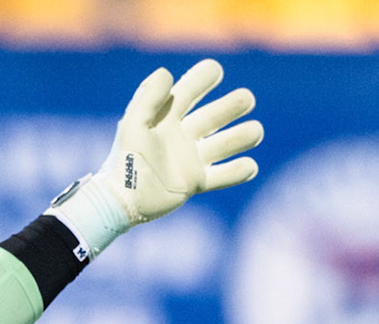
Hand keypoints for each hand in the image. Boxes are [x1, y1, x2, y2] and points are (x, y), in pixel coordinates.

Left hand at [47, 59, 262, 255]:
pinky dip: (237, 172)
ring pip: (223, 145)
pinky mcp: (195, 182)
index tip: (215, 70)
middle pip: (213, 117)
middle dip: (231, 107)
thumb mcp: (133, 124)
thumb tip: (168, 73)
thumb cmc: (124, 159)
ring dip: (241, 137)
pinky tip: (250, 166)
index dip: (202, 79)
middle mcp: (182, 136)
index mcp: (166, 118)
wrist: (121, 200)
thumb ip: (148, 97)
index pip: (188, 92)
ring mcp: (190, 159)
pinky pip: (221, 176)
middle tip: (247, 99)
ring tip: (257, 131)